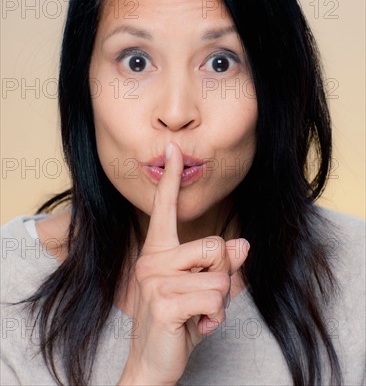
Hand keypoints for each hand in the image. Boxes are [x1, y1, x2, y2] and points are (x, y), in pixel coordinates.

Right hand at [118, 141, 249, 385]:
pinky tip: (195, 328)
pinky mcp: (163, 303)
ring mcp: (154, 281)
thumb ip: (223, 265)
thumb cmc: (178, 322)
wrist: (151, 364)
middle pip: (216, 246)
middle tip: (201, 299)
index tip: (174, 149)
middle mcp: (152, 259)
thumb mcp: (204, 290)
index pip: (165, 208)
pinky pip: (214, 301)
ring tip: (197, 315)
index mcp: (159, 251)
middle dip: (221, 276)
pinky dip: (215, 320)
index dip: (171, 178)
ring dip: (219, 303)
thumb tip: (243, 244)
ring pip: (220, 277)